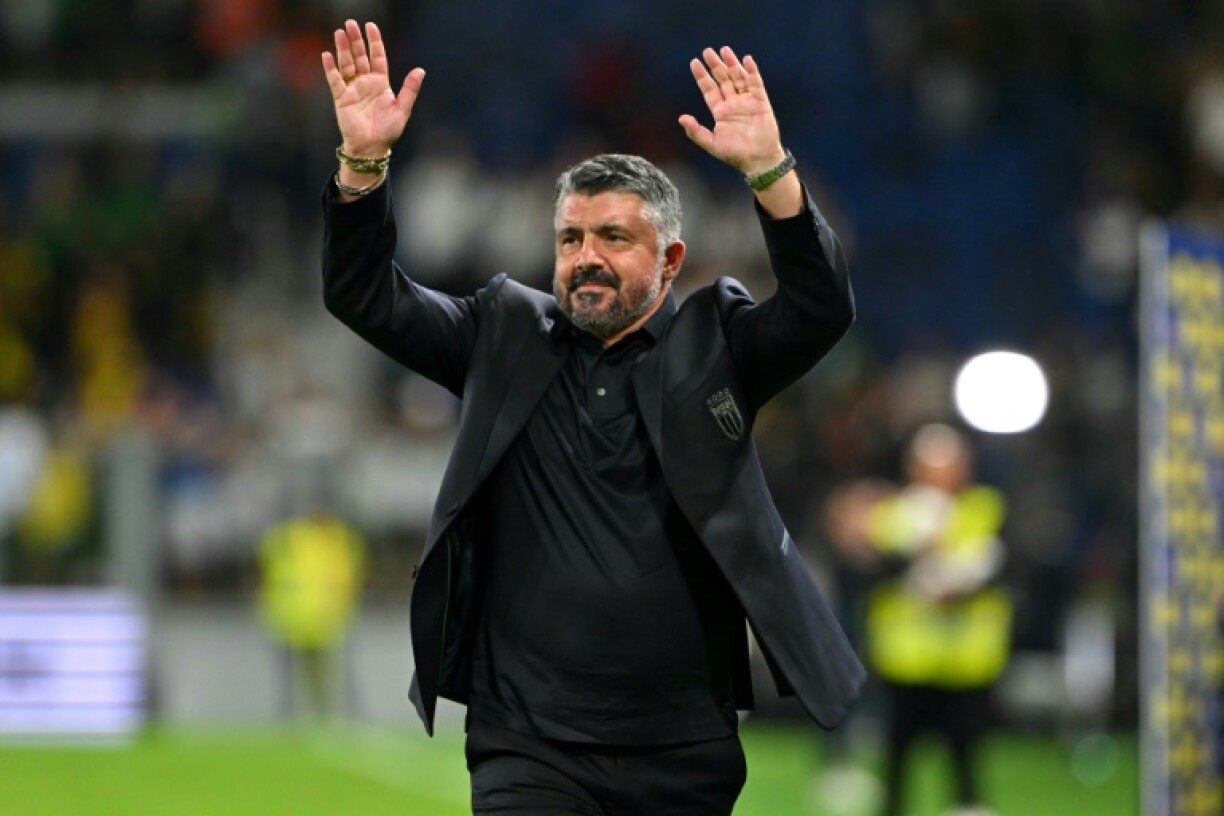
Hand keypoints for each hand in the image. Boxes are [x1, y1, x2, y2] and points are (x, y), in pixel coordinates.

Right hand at [321, 20, 424, 156]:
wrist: (372, 148)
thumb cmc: (388, 130)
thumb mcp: (402, 109)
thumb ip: (410, 89)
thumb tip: (420, 70)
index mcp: (381, 83)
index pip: (377, 57)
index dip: (374, 42)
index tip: (370, 26)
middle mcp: (366, 83)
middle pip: (359, 56)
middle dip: (355, 40)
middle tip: (350, 23)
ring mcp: (352, 89)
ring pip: (346, 64)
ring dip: (343, 49)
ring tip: (339, 33)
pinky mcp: (341, 98)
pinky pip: (334, 80)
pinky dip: (330, 68)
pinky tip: (327, 55)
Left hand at [678, 47, 785, 176]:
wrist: (758, 160)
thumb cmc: (735, 154)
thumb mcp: (712, 144)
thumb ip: (696, 132)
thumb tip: (681, 118)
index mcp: (720, 111)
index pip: (709, 89)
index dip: (702, 76)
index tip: (694, 62)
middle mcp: (733, 103)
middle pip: (722, 79)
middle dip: (715, 65)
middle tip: (707, 51)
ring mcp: (747, 101)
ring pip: (738, 77)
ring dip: (732, 64)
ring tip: (724, 50)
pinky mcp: (761, 102)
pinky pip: (756, 83)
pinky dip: (752, 72)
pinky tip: (747, 60)